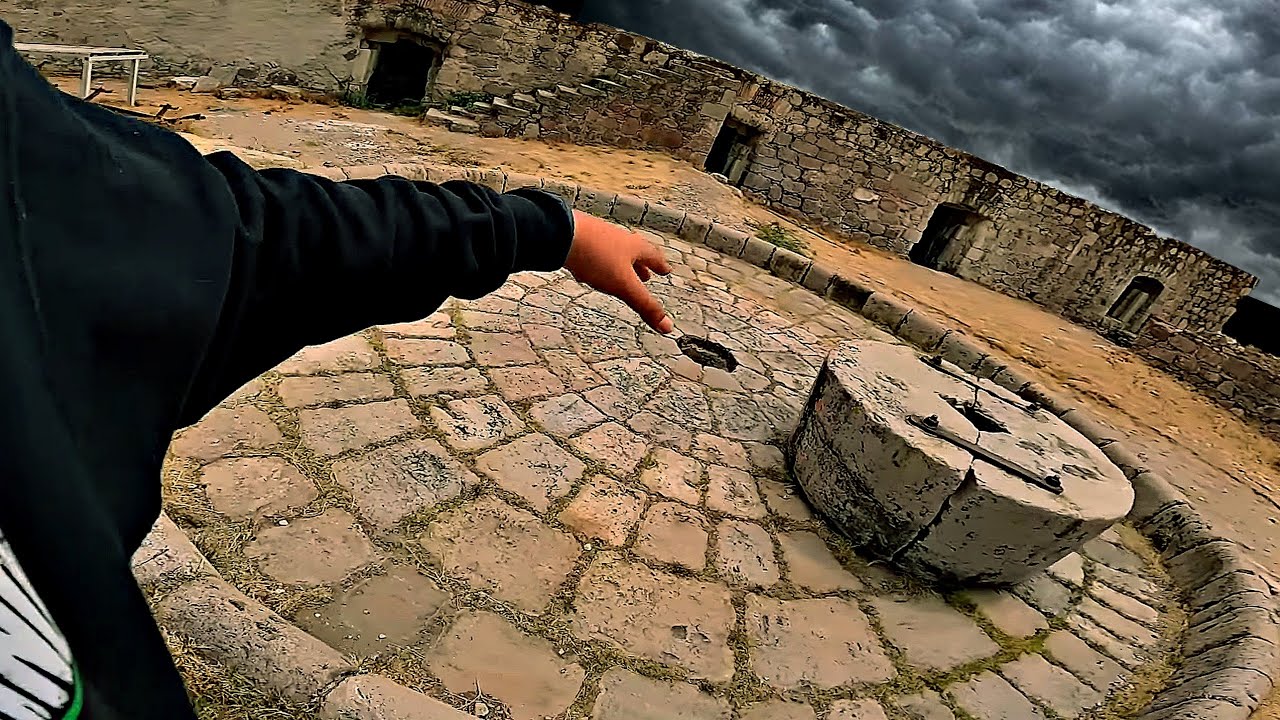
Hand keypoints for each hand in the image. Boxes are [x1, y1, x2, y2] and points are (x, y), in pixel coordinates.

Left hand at [564, 211, 674, 333]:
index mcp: (634, 247)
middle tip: (646, 274)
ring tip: (619, 274)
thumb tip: (666, 325)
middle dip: (641, 266)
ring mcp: (597, 238)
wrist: (561, 235)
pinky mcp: (579, 240)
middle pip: (634, 253)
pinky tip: (589, 270)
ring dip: (619, 264)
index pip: (653, 257)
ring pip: (613, 252)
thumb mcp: (624, 286)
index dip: (660, 266)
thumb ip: (644, 305)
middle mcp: (618, 239)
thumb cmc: (595, 255)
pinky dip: (597, 263)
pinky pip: (592, 253)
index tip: (665, 270)